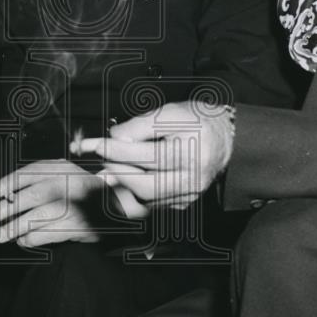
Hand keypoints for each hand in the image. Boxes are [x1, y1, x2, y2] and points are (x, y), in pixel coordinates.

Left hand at [0, 160, 104, 246]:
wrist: (116, 207)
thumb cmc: (87, 191)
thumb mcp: (67, 174)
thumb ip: (43, 179)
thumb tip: (10, 195)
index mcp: (62, 168)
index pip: (30, 172)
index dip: (10, 182)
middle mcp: (67, 184)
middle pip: (31, 196)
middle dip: (7, 208)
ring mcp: (72, 206)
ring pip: (35, 218)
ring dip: (13, 228)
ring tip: (0, 235)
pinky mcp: (75, 226)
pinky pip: (45, 234)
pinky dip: (30, 239)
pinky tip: (23, 240)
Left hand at [72, 101, 234, 208]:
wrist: (225, 138)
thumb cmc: (196, 121)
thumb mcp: (169, 112)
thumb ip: (140, 125)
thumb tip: (113, 139)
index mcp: (192, 150)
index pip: (144, 155)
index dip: (113, 150)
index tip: (92, 145)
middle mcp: (193, 177)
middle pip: (144, 184)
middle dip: (116, 171)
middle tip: (102, 157)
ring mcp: (190, 194)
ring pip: (146, 198)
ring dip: (124, 182)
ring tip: (114, 165)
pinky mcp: (185, 202)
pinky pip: (153, 203)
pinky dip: (136, 191)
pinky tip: (131, 175)